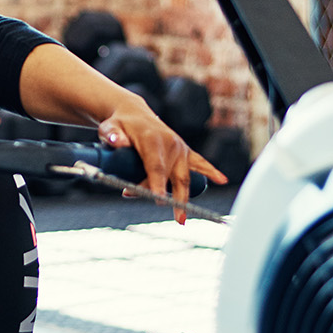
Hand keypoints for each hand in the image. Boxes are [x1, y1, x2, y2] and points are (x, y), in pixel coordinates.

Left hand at [96, 97, 226, 223]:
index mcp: (153, 139)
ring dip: (183, 197)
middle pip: (171, 175)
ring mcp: (180, 148)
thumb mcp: (109, 128)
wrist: (133, 114)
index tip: (159, 200)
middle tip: (174, 218)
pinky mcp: (185, 151)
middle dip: (170, 197)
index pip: (156, 166)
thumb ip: (111, 135)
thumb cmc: (119, 125)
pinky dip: (212, 171)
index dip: (157, 183)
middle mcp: (171, 143)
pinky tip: (222, 180)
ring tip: (182, 219)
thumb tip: (116, 141)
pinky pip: (200, 162)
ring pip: (183, 176)